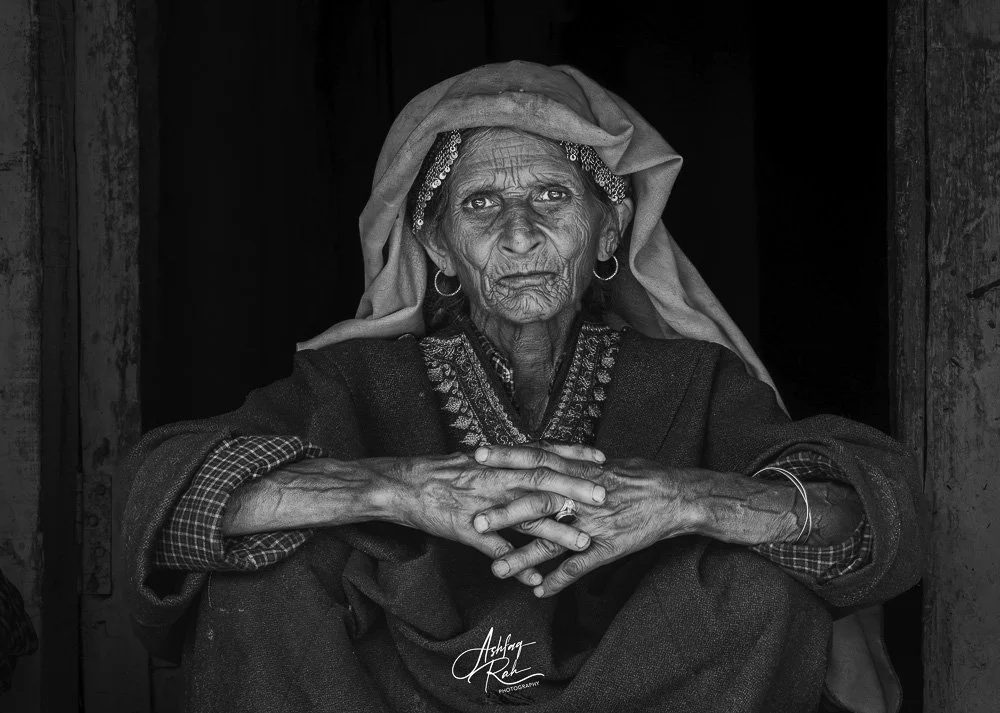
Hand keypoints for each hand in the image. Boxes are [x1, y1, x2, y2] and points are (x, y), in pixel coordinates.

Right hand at [372, 444, 607, 586]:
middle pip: (541, 482)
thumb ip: (504, 463)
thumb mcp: (475, 461)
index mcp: (498, 461)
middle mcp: (494, 479)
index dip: (572, 455)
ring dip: (556, 531)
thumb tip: (529, 459)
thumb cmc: (438, 472)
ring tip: (583, 543)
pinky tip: (537, 578)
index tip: (601, 457)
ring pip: (524, 518)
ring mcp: (482, 506)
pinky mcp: (467, 530)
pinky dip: (517, 563)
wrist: (402, 486)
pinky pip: (496, 550)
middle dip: (574, 490)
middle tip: (605, 496)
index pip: (541, 454)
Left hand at [473, 451, 709, 596]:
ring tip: (496, 571)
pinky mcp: (608, 548)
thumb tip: (547, 453)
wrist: (675, 497)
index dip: (507, 457)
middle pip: (538, 502)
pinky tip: (540, 593)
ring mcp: (594, 524)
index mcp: (579, 470)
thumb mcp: (602, 462)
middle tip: (476, 522)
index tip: (477, 454)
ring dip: (524, 557)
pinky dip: (559, 580)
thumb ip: (571, 461)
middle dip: (505, 513)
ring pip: (553, 541)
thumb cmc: (639, 475)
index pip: (537, 458)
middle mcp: (583, 496)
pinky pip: (580, 567)